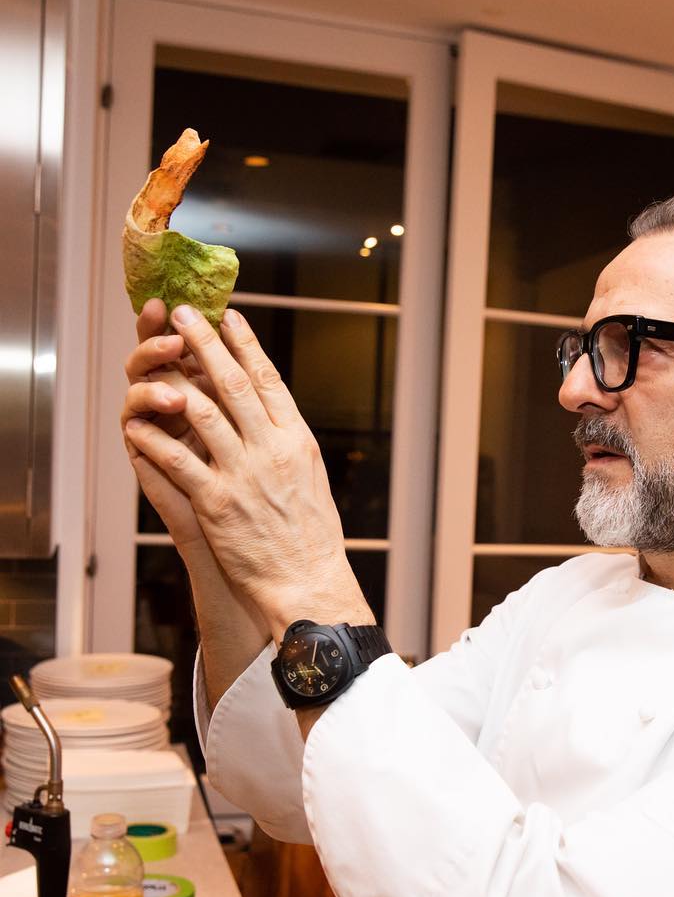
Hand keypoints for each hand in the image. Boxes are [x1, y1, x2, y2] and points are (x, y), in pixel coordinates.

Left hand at [122, 299, 272, 705]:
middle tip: (184, 314)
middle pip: (234, 384)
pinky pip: (178, 460)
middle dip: (205, 344)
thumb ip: (288, 444)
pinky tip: (138, 420)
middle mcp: (271, 450)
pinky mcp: (216, 502)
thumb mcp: (312, 478)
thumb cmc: (312, 536)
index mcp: (297, 441)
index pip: (270, 381)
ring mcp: (242, 474)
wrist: (306, 581)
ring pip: (202, 413)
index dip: (247, 345)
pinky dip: (155, 438)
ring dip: (175, 379)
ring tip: (154, 357)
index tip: (230, 318)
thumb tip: (272, 415)